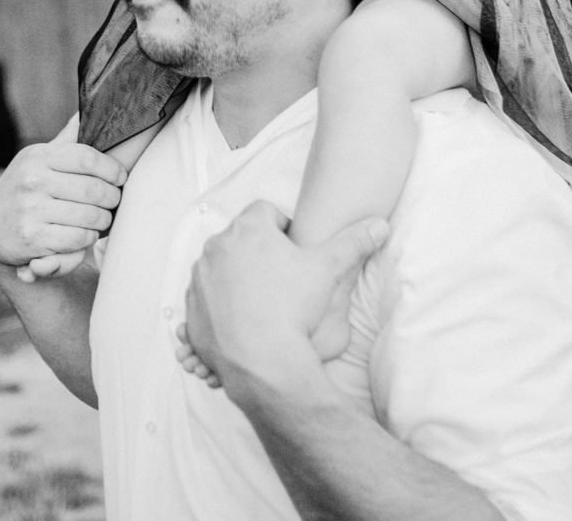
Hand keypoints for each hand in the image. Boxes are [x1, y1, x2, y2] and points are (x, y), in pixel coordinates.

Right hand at [0, 141, 126, 278]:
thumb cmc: (24, 190)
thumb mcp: (38, 160)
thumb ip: (66, 140)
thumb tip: (87, 110)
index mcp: (38, 157)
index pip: (86, 157)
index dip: (111, 168)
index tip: (120, 177)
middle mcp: (32, 181)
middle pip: (92, 189)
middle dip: (112, 197)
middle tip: (114, 201)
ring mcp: (31, 210)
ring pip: (89, 215)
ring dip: (103, 219)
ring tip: (103, 218)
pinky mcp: (32, 237)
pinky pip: (77, 238)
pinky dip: (88, 237)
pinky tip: (86, 233)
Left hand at [183, 201, 387, 394]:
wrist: (262, 361)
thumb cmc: (293, 309)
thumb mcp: (327, 270)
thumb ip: (353, 243)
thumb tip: (380, 225)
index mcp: (247, 229)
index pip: (266, 211)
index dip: (283, 227)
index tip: (294, 250)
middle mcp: (217, 247)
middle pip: (242, 238)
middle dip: (260, 252)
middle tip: (282, 278)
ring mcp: (200, 277)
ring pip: (223, 267)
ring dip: (239, 276)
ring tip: (264, 301)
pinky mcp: (191, 307)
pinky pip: (207, 296)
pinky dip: (222, 303)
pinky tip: (245, 318)